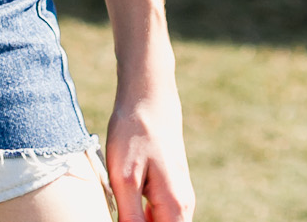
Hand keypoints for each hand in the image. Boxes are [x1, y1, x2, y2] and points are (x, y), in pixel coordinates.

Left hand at [106, 63, 193, 221]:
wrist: (148, 97)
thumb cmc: (134, 133)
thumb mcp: (124, 179)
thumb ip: (131, 219)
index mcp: (175, 209)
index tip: (124, 216)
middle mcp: (184, 207)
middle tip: (121, 205)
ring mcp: (179, 197)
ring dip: (139, 219)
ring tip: (122, 199)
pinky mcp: (171, 187)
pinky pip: (159, 214)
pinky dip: (142, 213)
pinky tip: (126, 198)